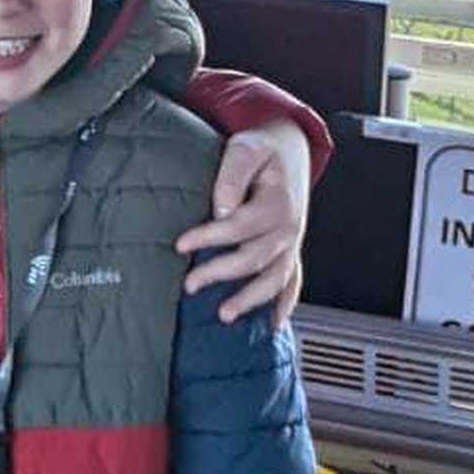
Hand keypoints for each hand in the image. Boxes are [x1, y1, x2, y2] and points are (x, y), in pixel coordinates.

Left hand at [175, 117, 312, 327]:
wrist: (290, 148)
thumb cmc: (261, 149)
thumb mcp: (246, 148)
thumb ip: (232, 174)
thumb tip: (221, 208)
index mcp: (278, 202)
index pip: (240, 225)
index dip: (210, 237)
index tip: (180, 245)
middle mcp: (289, 227)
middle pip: (254, 258)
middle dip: (221, 273)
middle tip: (189, 284)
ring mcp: (292, 243)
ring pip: (275, 279)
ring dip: (251, 300)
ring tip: (224, 315)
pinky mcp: (291, 250)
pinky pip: (293, 282)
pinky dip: (284, 304)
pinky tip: (273, 325)